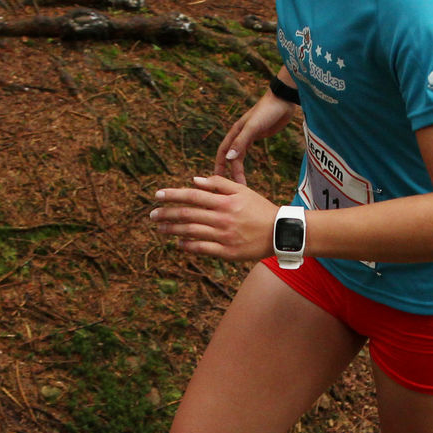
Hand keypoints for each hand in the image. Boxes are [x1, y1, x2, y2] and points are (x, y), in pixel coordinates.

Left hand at [151, 175, 277, 260]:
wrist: (280, 232)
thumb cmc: (259, 209)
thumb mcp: (242, 190)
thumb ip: (218, 184)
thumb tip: (194, 181)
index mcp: (224, 201)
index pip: (192, 196)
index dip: (172, 195)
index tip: (157, 195)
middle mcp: (222, 218)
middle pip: (187, 214)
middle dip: (166, 214)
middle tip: (152, 214)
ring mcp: (224, 236)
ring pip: (191, 231)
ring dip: (172, 230)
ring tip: (160, 229)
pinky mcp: (227, 252)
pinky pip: (202, 248)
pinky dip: (188, 246)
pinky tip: (178, 243)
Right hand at [216, 88, 297, 186]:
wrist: (282, 100)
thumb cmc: (267, 111)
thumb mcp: (253, 127)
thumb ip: (241, 142)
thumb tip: (229, 158)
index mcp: (235, 132)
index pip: (222, 152)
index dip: (219, 166)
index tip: (217, 181)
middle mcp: (238, 134)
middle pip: (229, 156)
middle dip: (228, 171)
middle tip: (229, 187)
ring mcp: (248, 135)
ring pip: (238, 155)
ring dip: (236, 168)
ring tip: (238, 182)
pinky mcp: (257, 135)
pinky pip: (246, 150)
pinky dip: (243, 160)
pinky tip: (243, 168)